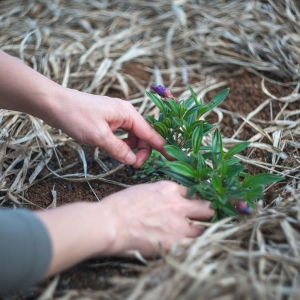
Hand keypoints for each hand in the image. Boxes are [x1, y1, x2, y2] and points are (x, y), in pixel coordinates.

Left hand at [0, 51, 165, 167]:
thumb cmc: (76, 116)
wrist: (55, 103)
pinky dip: (123, 143)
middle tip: (133, 165)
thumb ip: (118, 149)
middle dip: (142, 151)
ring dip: (132, 148)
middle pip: (143, 135)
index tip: (172, 159)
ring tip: (124, 158)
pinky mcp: (109, 120)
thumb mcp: (99, 136)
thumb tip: (133, 161)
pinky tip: (117, 150)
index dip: (161, 147)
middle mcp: (126, 113)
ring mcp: (117, 116)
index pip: (150, 133)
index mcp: (128, 114)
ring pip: (133, 135)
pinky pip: (123, 134)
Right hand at [100, 181, 213, 255]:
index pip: (192, 192)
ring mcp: (179, 225)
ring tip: (191, 235)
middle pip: (206, 208)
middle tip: (203, 218)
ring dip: (198, 231)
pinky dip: (187, 246)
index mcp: (169, 189)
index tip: (193, 205)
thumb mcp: (144, 190)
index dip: (192, 199)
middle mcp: (178, 205)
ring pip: (203, 229)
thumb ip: (162, 195)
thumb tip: (169, 201)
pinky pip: (190, 245)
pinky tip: (180, 246)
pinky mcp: (175, 244)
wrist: (110, 223)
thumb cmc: (121, 206)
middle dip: (206, 212)